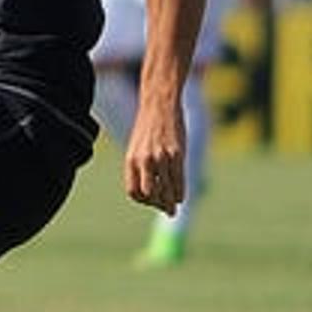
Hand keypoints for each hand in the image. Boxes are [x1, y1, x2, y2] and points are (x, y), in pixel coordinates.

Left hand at [123, 100, 186, 214]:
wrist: (159, 104)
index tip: (151, 201)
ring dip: (170, 202)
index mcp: (131, 160)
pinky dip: (180, 192)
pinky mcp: (177, 153)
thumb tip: (148, 191)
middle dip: (157, 204)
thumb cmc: (149, 128)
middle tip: (164, 207)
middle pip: (149, 195)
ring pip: (166, 190)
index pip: (133, 192)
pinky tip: (181, 197)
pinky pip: (179, 180)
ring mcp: (161, 157)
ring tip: (173, 206)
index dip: (142, 200)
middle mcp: (144, 160)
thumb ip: (140, 168)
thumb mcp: (137, 148)